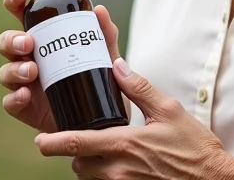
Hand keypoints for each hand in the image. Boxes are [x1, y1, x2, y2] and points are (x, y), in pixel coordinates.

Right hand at [0, 0, 130, 132]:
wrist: (103, 121)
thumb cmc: (99, 81)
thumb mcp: (105, 56)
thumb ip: (104, 34)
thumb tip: (99, 9)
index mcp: (43, 39)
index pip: (21, 15)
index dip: (14, 1)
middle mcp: (29, 58)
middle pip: (6, 42)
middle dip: (11, 39)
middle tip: (28, 42)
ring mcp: (25, 84)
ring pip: (5, 72)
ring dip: (14, 68)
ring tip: (32, 70)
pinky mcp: (26, 108)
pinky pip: (10, 102)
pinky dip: (15, 97)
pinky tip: (25, 94)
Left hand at [34, 57, 230, 179]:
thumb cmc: (194, 147)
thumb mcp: (168, 110)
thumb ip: (139, 87)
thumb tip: (117, 66)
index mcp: (124, 144)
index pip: (76, 143)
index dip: (51, 142)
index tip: (39, 140)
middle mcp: (118, 169)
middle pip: (78, 163)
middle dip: (76, 152)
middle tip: (88, 138)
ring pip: (91, 177)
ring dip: (91, 165)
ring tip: (107, 151)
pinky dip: (107, 176)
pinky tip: (123, 165)